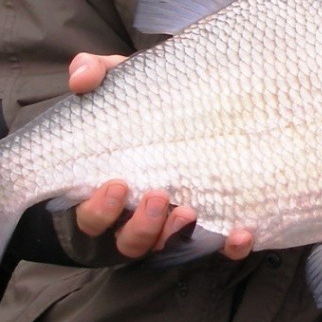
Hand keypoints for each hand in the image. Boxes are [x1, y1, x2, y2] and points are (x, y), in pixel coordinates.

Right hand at [66, 52, 253, 260]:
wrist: (196, 99)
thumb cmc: (147, 101)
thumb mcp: (121, 83)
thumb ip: (96, 73)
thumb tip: (80, 78)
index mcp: (110, 189)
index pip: (93, 217)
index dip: (100, 210)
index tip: (116, 184)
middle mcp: (139, 213)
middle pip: (129, 241)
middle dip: (140, 226)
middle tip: (157, 195)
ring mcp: (176, 222)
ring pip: (167, 247)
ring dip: (174, 235)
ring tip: (188, 210)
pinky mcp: (215, 223)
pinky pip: (221, 247)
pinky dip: (230, 246)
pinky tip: (241, 232)